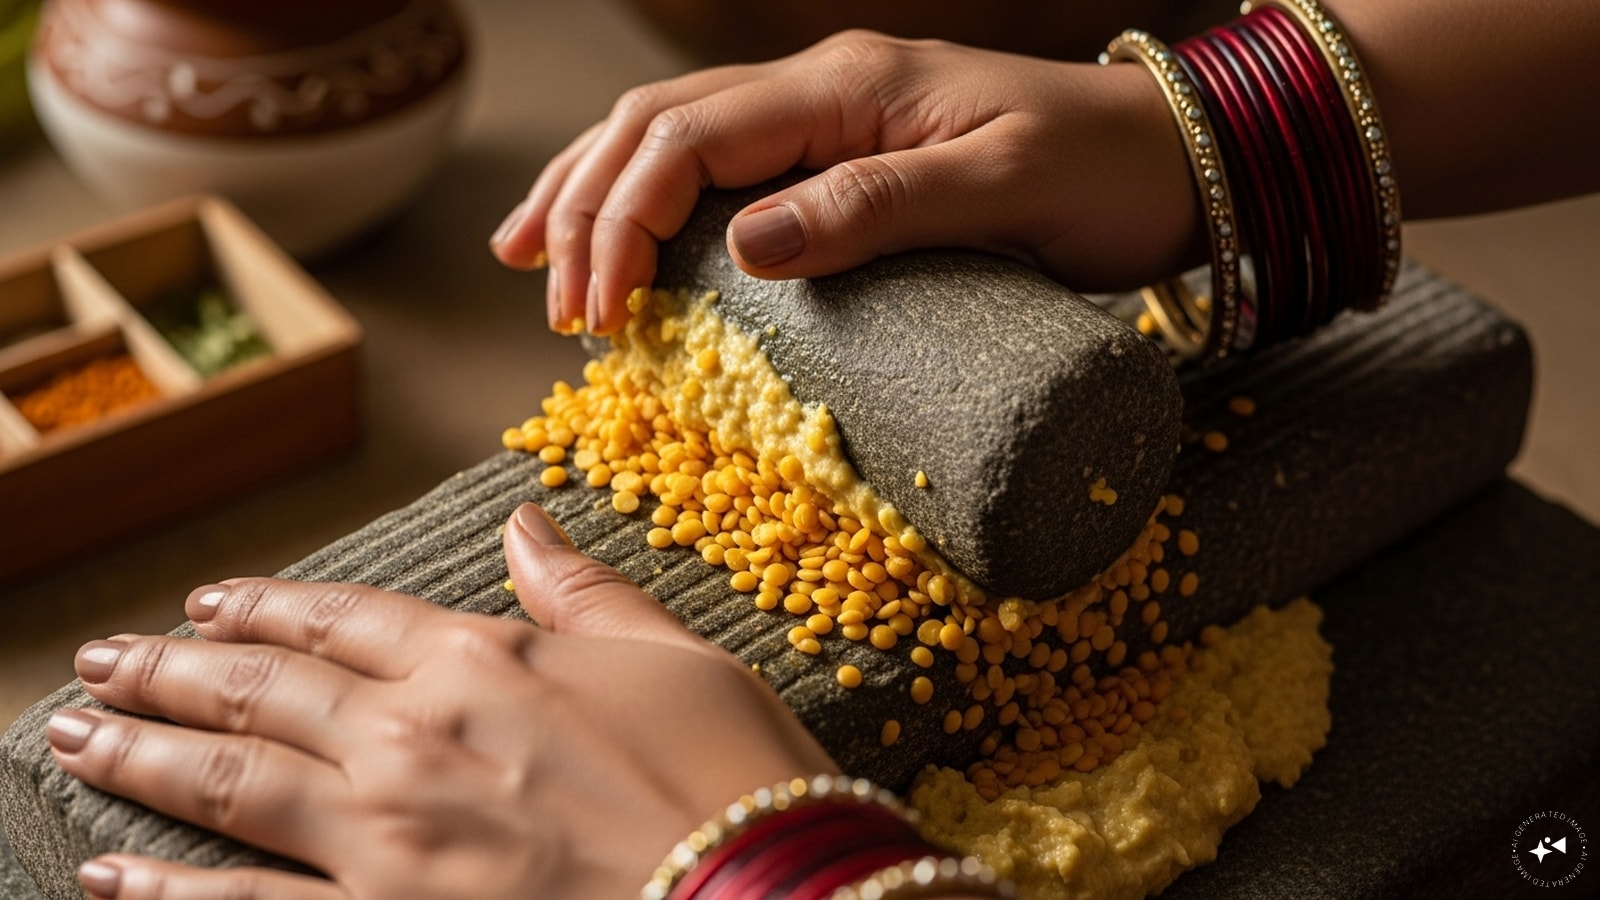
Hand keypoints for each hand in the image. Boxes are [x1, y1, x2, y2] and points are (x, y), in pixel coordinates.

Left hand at [46, 503, 836, 899]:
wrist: (765, 897)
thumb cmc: (733, 777)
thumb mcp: (672, 656)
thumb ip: (581, 592)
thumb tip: (525, 523)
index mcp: (483, 659)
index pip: (344, 618)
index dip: (267, 607)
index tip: (209, 601)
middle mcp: (413, 737)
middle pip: (261, 692)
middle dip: (169, 671)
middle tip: (100, 658)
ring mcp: (388, 839)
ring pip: (229, 784)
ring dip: (141, 754)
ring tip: (73, 734)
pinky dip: (171, 895)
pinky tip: (112, 877)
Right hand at [490, 29, 1202, 335]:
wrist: (1175, 160)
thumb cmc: (1102, 174)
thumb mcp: (999, 187)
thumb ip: (876, 206)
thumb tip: (744, 245)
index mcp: (845, 87)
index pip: (688, 137)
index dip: (622, 219)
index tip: (597, 310)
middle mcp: (821, 89)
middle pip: (656, 128)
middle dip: (586, 209)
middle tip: (556, 305)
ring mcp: (828, 118)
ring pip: (672, 137)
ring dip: (594, 194)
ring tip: (532, 257)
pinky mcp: (842, 156)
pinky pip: (720, 167)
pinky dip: (653, 201)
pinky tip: (622, 240)